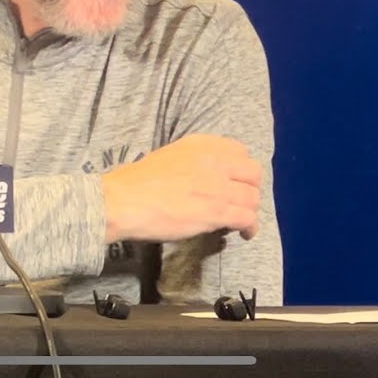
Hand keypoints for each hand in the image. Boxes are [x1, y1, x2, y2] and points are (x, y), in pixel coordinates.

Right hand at [100, 134, 260, 243]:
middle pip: (253, 174)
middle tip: (241, 202)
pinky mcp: (217, 212)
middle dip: (251, 189)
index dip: (241, 170)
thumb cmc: (138, 182)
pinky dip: (250, 228)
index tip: (235, 182)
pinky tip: (244, 233)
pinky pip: (248, 218)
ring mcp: (218, 186)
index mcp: (202, 144)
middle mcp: (215, 161)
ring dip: (250, 211)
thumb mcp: (170, 155)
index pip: (240, 151)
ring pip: (254, 198)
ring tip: (240, 220)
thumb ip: (195, 161)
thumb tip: (207, 177)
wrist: (123, 201)